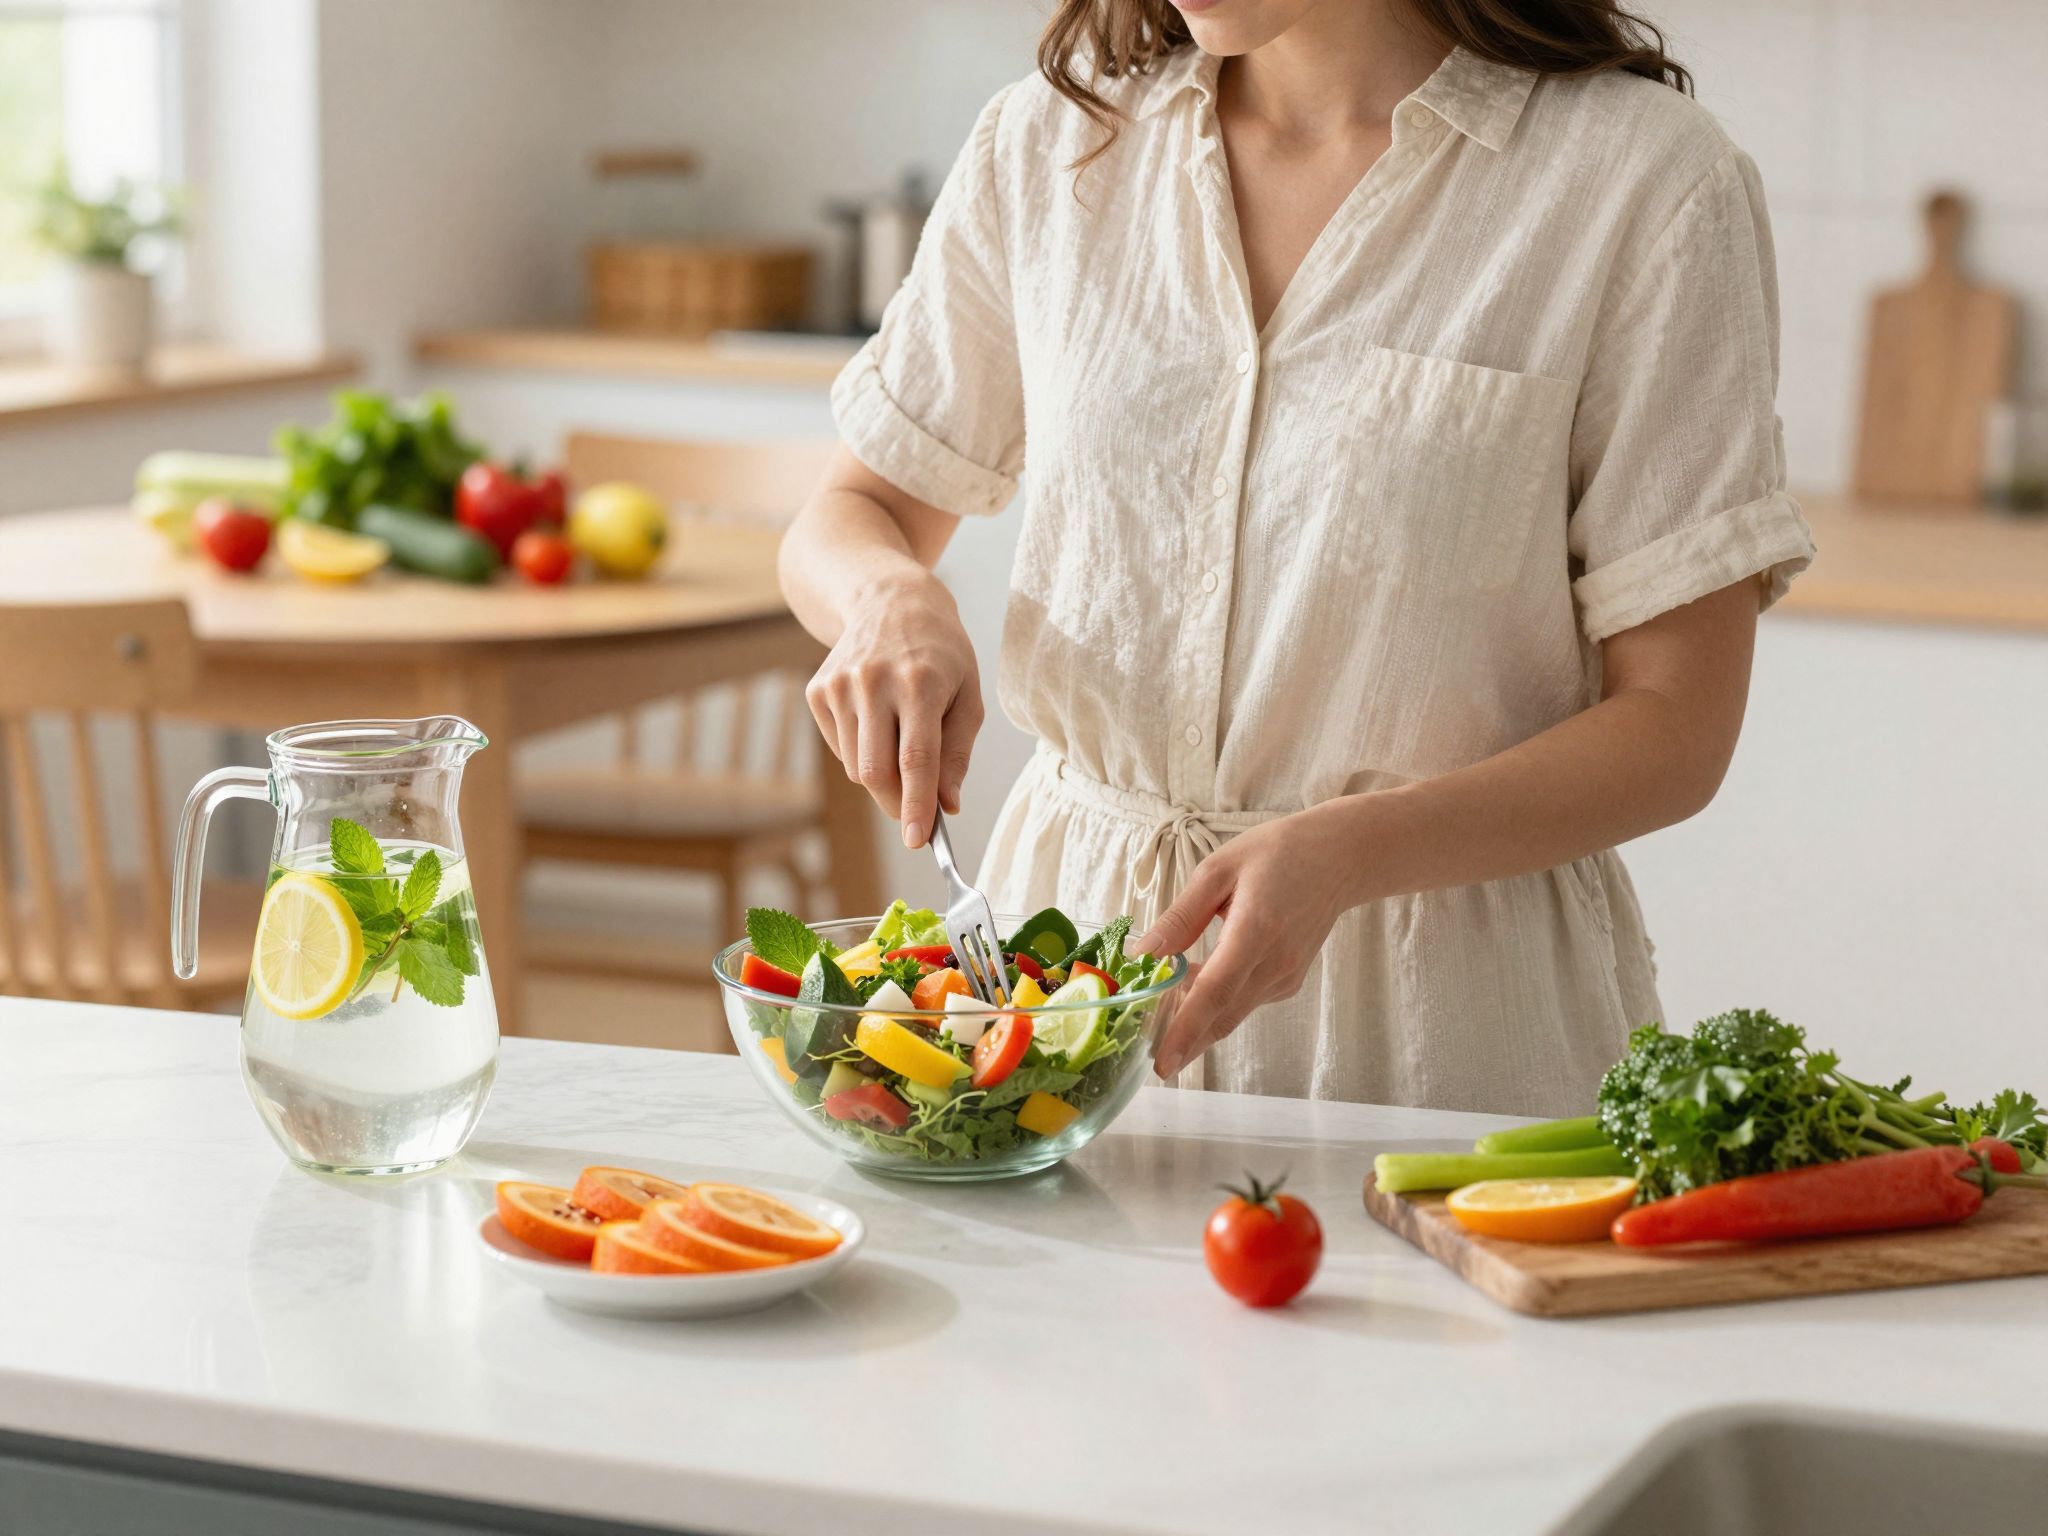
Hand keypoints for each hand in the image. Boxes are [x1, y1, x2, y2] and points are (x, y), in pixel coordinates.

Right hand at [804, 571, 982, 848]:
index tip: (919, 841)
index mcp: (919, 682)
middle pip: (877, 772)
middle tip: (916, 814)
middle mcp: (874, 682)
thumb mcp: (967, 696)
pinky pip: (841, 749)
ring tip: (901, 740)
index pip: (916, 759)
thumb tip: (947, 806)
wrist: (889, 601)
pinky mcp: (818, 691)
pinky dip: (861, 752)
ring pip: (857, 767)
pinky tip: (877, 721)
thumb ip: (958, 753)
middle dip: (897, 804)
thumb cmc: (940, 655)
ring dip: (882, 776)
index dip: (917, 805)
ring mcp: (840, 685)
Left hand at [1136, 803, 1368, 1079]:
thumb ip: (1181, 916)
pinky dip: (1216, 1005)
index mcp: (1255, 931)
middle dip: (1184, 1042)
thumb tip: (1144, 953)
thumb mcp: (1218, 870)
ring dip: (1196, 1022)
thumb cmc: (1277, 854)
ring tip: (1158, 1020)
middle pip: (1222, 1017)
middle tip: (1146, 1055)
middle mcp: (1275, 964)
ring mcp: (1285, 977)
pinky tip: (1192, 989)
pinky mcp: (1288, 981)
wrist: (1339, 858)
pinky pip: (1245, 1002)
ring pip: (1232, 1014)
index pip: (1215, 993)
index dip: (1185, 1031)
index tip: (1163, 1064)